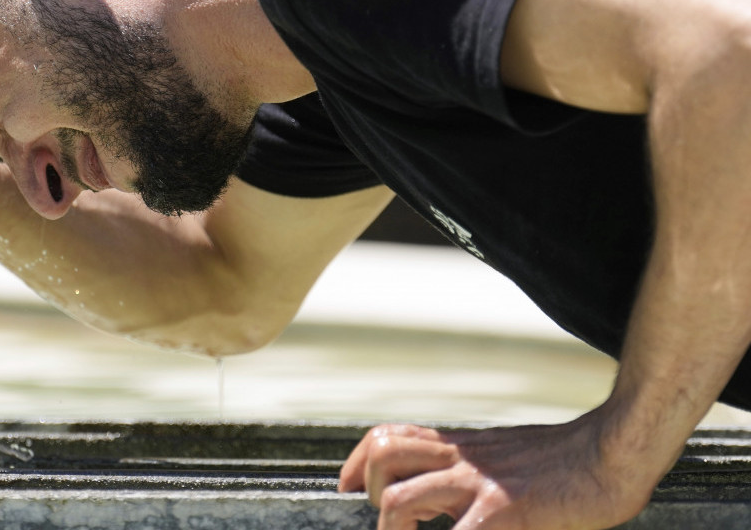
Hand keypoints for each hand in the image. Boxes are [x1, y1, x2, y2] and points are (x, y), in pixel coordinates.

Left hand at [337, 414, 654, 528]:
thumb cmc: (566, 465)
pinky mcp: (504, 510)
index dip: (355, 461)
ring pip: (398, 498)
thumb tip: (449, 500)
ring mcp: (478, 483)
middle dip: (367, 492)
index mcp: (460, 446)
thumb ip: (470, 470)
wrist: (613, 454)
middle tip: (389, 523)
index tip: (344, 485)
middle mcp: (461, 458)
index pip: (388, 436)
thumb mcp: (504, 456)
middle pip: (381, 455)